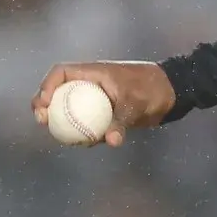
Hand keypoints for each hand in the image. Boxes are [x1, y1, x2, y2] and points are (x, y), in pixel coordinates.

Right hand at [31, 61, 176, 146]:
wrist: (173, 94)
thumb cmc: (153, 89)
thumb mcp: (136, 102)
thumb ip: (121, 120)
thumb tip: (112, 140)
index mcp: (94, 73)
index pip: (62, 73)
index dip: (47, 85)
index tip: (44, 103)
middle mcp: (91, 85)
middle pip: (60, 92)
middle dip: (47, 106)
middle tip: (43, 122)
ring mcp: (98, 99)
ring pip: (72, 110)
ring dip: (63, 122)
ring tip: (63, 137)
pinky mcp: (106, 113)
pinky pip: (88, 122)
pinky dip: (84, 132)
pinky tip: (86, 143)